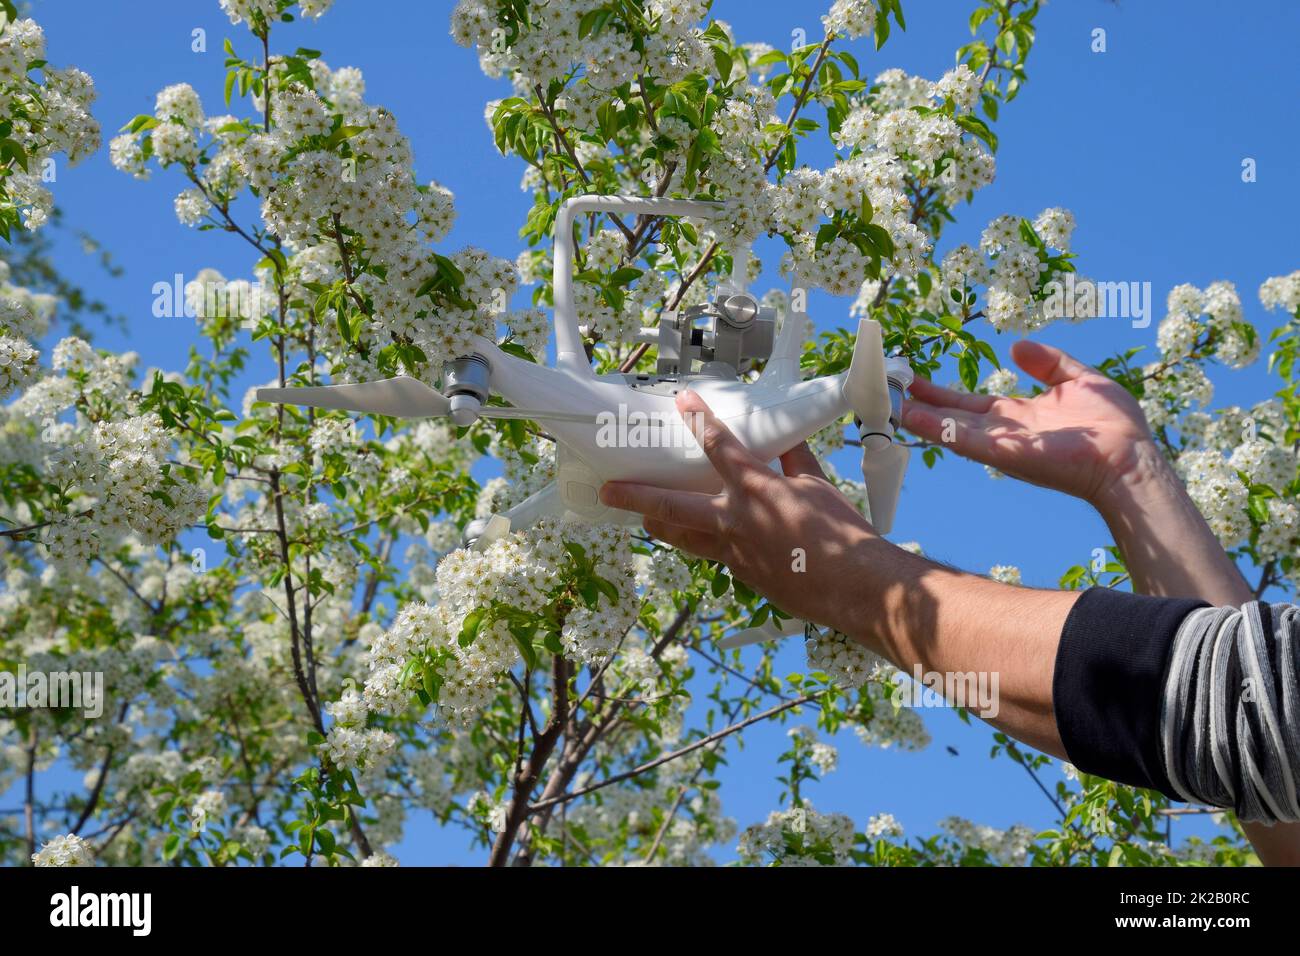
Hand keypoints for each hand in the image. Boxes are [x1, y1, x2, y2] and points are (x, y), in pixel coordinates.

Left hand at [598, 389, 878, 632]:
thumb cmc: (843, 533)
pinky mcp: (742, 574)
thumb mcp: (818, 486)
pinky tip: (702, 540)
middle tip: (608, 491)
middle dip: (637, 497)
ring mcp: (734, 551)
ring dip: (660, 526)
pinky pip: (713, 555)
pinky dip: (703, 544)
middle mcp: (735, 519)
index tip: (682, 401)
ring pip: (683, 538)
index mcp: (757, 488)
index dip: (698, 419)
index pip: (718, 445)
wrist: (856, 586)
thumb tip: (787, 438)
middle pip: (672, 506)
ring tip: (644, 520)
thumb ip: (796, 460)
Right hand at [901, 340, 1157, 506]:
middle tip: (889, 390)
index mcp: (1019, 415)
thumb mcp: (1079, 378)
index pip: (970, 404)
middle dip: (922, 404)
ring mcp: (1002, 445)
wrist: (1129, 456)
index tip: (915, 380)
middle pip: (953, 416)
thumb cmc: (1113, 424)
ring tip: (890, 405)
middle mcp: (1004, 432)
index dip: (942, 394)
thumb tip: (1016, 345)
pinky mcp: (1005, 455)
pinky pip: (965, 440)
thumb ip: (1048, 363)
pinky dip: (937, 430)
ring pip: (951, 429)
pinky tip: (913, 419)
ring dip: (920, 418)